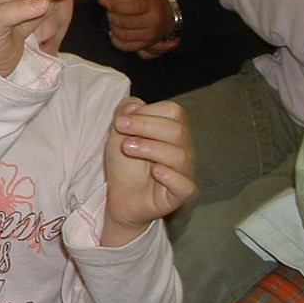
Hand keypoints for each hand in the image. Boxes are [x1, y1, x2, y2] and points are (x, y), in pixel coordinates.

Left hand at [98, 0, 175, 52]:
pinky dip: (115, 40)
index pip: (131, 7)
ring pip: (123, 35)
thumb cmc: (149, 2)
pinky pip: (126, 46)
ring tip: (112, 20)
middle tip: (108, 12)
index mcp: (152, 5)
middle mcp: (153, 21)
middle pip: (125, 22)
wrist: (167, 16)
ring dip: (113, 27)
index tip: (105, 3)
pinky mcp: (145, 44)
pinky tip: (113, 33)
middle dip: (112, 16)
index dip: (115, 6)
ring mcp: (150, 35)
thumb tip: (102, 1)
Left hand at [102, 97, 194, 246]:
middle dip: (145, 126)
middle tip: (120, 130)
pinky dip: (171, 177)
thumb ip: (125, 113)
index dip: (146, 113)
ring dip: (150, 148)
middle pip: (177, 131)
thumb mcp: (118, 134)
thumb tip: (134, 105)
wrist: (119, 198)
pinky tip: (154, 171)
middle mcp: (182, 150)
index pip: (173, 112)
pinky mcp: (178, 196)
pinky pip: (185, 186)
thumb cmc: (124, 164)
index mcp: (172, 132)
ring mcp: (182, 173)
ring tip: (127, 148)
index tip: (120, 121)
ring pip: (180, 156)